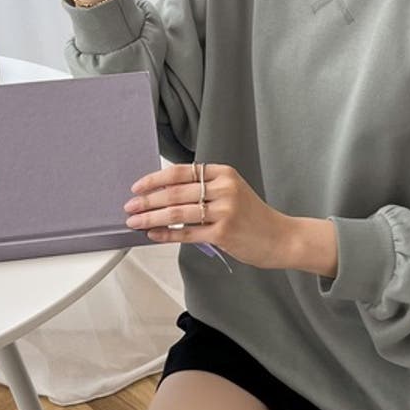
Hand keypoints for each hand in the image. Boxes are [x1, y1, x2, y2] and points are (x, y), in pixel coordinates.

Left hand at [123, 163, 292, 269]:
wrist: (281, 237)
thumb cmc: (253, 216)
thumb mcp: (231, 191)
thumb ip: (203, 188)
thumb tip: (164, 192)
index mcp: (223, 173)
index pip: (181, 172)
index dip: (155, 179)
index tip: (137, 187)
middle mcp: (224, 188)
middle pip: (175, 192)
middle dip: (147, 200)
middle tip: (129, 207)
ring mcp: (225, 210)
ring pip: (177, 213)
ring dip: (150, 218)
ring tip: (134, 222)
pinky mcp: (223, 233)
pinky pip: (186, 233)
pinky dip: (165, 234)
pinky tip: (153, 234)